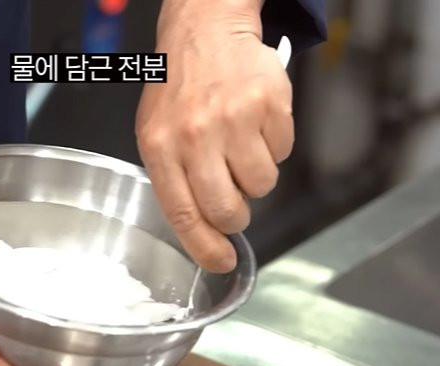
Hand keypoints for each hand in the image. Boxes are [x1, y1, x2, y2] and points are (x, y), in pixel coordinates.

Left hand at [136, 0, 292, 272]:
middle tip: (234, 200)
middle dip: (236, 216)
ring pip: (262, 185)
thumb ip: (175, 179)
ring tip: (239, 144)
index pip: (184, 214)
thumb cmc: (180, 86)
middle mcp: (196, 135)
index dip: (205, 248)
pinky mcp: (269, 105)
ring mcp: (234, 119)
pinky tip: (253, 122)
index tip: (221, 262)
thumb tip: (201, 229)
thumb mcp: (157, 133)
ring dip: (255, 175)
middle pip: (228, 209)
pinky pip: (282, 152)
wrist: (205, 30)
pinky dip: (273, 144)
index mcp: (161, 146)